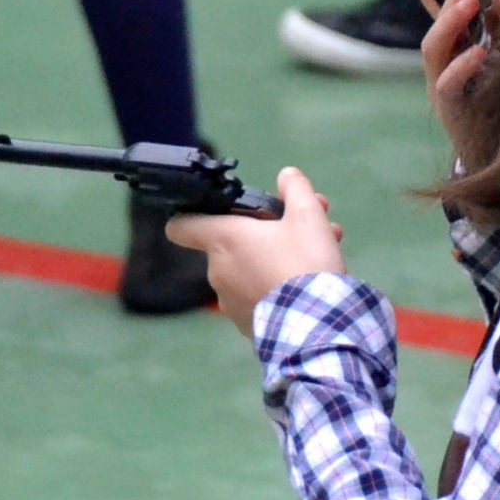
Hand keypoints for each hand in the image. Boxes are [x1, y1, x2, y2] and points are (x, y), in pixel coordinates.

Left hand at [166, 167, 345, 334]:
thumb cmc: (305, 262)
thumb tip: (287, 176)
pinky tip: (307, 286)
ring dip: (276, 260)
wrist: (316, 324)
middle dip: (266, 234)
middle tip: (302, 231)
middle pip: (232, 245)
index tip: (210, 215)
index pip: (181, 226)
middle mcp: (218, 271)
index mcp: (223, 239)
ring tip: (318, 258)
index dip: (189, 217)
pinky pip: (258, 298)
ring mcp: (229, 301)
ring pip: (250, 271)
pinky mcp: (246, 324)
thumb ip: (296, 189)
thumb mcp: (309, 217)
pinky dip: (276, 290)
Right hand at [418, 0, 488, 157]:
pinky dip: (462, 66)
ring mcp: (441, 83)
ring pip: (433, 47)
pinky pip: (447, 84)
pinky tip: (478, 52)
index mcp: (453, 38)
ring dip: (450, 21)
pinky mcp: (451, 109)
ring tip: (471, 2)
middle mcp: (442, 58)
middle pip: (434, 17)